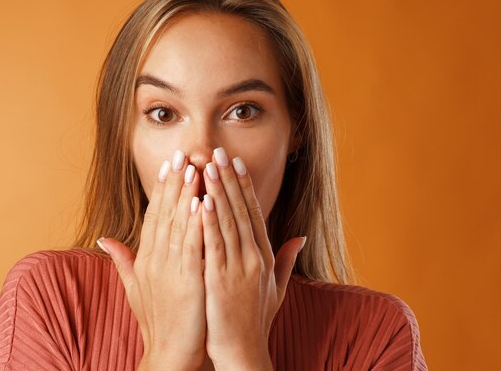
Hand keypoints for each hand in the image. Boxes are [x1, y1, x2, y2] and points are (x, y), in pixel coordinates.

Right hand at [99, 150, 205, 370]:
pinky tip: (202, 202)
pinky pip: (191, 247)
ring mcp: (169, 271)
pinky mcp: (186, 282)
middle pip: (164, 214)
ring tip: (193, 167)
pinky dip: (195, 223)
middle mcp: (154, 261)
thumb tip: (104, 239)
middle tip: (181, 153)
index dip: (161, 190)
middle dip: (173, 182)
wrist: (169, 355)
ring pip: (177, 224)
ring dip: (185, 194)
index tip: (169, 164)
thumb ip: (123, 261)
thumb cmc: (158, 321)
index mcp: (146, 260)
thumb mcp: (136, 289)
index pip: (154, 217)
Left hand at [201, 147, 305, 370]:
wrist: (244, 353)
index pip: (254, 213)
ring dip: (218, 192)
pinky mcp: (220, 280)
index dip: (245, 187)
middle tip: (219, 151)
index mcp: (264, 256)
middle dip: (229, 179)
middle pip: (241, 211)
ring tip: (208, 165)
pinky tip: (201, 200)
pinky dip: (208, 221)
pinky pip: (213, 245)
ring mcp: (239, 268)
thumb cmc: (255, 320)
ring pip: (228, 222)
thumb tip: (301, 237)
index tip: (236, 163)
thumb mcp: (277, 288)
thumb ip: (288, 260)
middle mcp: (254, 257)